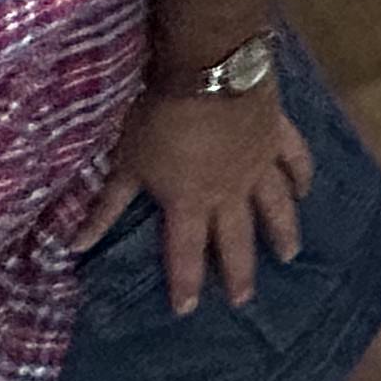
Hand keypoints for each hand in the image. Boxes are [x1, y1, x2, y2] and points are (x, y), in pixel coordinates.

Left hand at [86, 87, 311, 312]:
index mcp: (190, 202)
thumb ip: (108, 207)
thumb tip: (74, 246)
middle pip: (236, 239)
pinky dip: (302, 175)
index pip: (185, 253)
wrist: (208, 69)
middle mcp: (229, 192)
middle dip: (239, 272)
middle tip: (244, 300)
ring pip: (275, 207)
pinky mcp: (277, 135)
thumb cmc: (160, 116)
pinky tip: (305, 190)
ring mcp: (258, 165)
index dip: (185, 283)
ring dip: (282, 232)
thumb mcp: (127, 163)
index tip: (187, 310)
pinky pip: (295, 160)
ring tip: (288, 255)